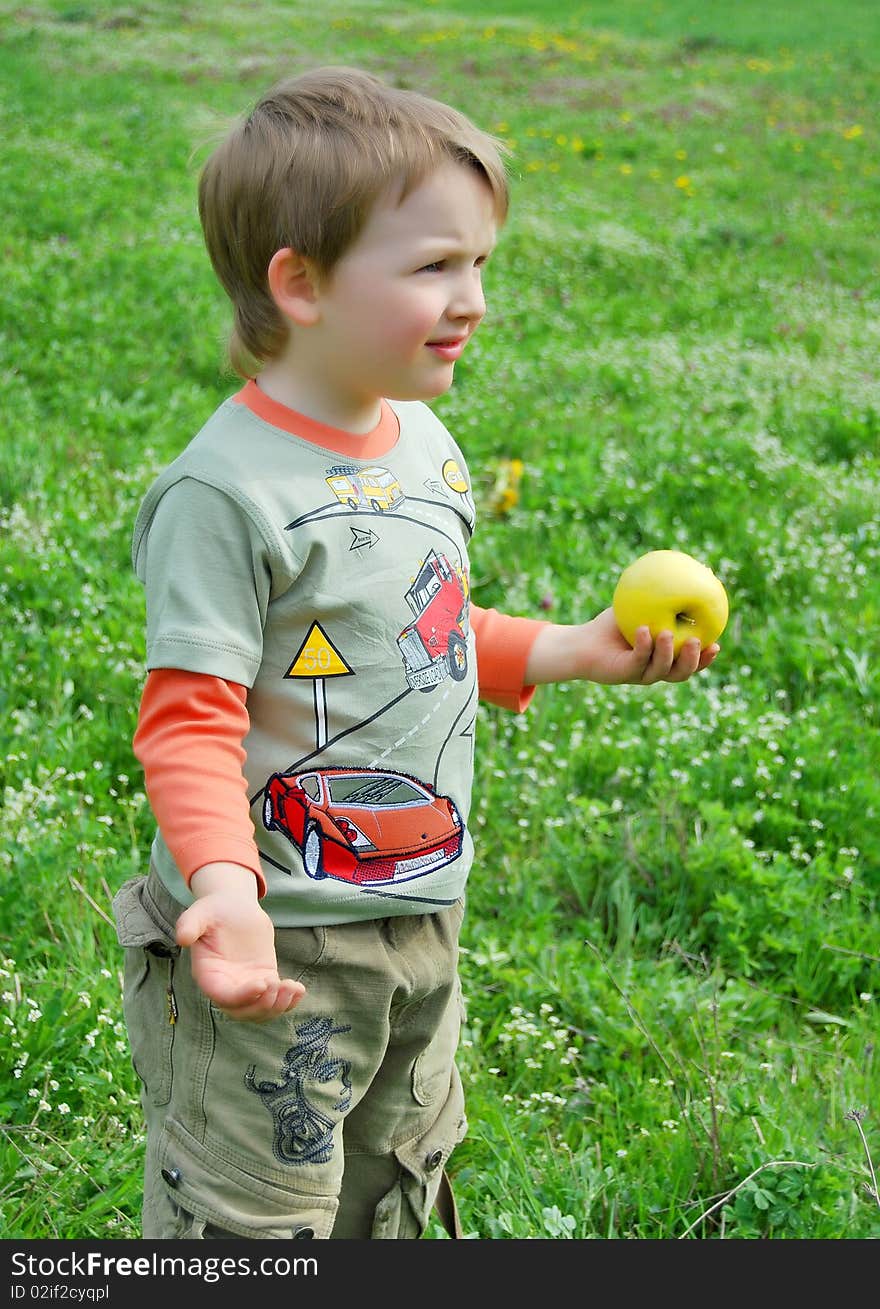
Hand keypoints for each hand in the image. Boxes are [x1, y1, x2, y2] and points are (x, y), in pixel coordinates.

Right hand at [176, 864, 304, 1021]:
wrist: (233, 907)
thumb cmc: (214, 909)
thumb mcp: (199, 912)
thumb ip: (189, 925)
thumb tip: (182, 938)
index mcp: (208, 975)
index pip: (223, 997)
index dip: (242, 997)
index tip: (263, 983)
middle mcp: (226, 986)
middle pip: (242, 1012)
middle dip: (262, 1006)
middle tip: (278, 984)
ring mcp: (246, 986)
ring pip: (260, 1011)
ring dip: (278, 1006)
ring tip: (293, 989)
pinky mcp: (263, 980)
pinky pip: (274, 1000)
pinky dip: (288, 1001)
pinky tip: (299, 989)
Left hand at [583, 606, 720, 684]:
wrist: (583, 642)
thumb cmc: (613, 624)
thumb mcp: (640, 607)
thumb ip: (663, 597)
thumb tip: (685, 573)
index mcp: (663, 660)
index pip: (689, 664)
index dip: (705, 659)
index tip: (716, 644)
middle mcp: (654, 670)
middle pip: (681, 673)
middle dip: (693, 661)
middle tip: (697, 641)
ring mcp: (639, 674)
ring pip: (661, 670)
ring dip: (667, 653)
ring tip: (669, 634)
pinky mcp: (623, 672)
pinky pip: (637, 660)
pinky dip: (643, 645)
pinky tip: (644, 630)